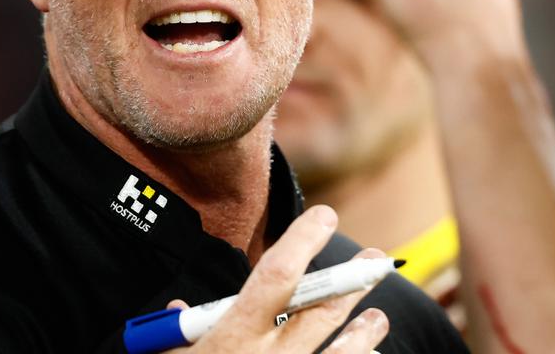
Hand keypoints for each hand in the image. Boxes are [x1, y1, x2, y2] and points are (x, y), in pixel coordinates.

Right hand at [170, 206, 388, 352]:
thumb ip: (177, 335)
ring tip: (378, 317)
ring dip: (365, 332)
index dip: (305, 240)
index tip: (324, 216)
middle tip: (375, 261)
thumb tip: (178, 311)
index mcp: (231, 338)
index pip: (277, 275)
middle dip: (353, 280)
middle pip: (322, 311)